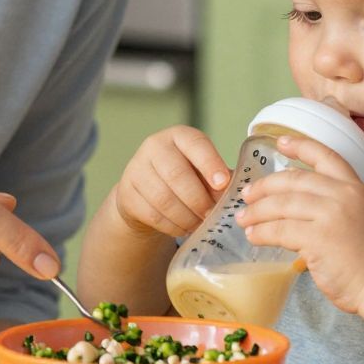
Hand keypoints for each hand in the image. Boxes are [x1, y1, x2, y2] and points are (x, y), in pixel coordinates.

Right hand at [112, 125, 229, 239]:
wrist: (146, 191)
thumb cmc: (185, 177)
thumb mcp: (202, 170)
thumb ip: (219, 178)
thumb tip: (237, 194)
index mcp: (179, 136)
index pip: (195, 143)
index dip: (210, 163)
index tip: (223, 184)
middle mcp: (155, 146)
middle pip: (177, 174)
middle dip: (199, 199)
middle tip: (211, 215)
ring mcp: (136, 169)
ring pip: (164, 198)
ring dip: (187, 217)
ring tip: (200, 224)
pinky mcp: (127, 193)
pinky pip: (152, 215)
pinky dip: (172, 226)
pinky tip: (184, 228)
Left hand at [236, 134, 363, 313]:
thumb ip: (338, 205)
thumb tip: (300, 205)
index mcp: (356, 187)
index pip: (325, 156)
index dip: (300, 146)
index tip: (280, 141)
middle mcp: (343, 195)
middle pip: (293, 180)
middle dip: (265, 186)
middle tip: (247, 194)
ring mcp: (330, 216)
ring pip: (281, 205)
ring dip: (257, 212)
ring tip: (244, 219)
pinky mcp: (318, 239)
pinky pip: (280, 231)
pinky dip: (262, 233)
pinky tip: (254, 237)